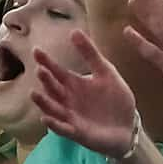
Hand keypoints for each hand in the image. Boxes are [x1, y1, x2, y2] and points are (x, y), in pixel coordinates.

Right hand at [30, 27, 141, 156]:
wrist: (128, 125)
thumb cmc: (115, 99)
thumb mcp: (106, 72)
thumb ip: (91, 54)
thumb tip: (74, 31)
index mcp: (74, 84)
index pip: (57, 71)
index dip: (46, 61)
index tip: (36, 51)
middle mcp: (68, 99)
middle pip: (53, 88)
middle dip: (46, 80)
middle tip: (40, 70)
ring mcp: (70, 116)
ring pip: (52, 108)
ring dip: (43, 102)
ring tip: (34, 93)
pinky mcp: (76, 132)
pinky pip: (62, 128)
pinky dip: (54, 124)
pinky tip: (46, 118)